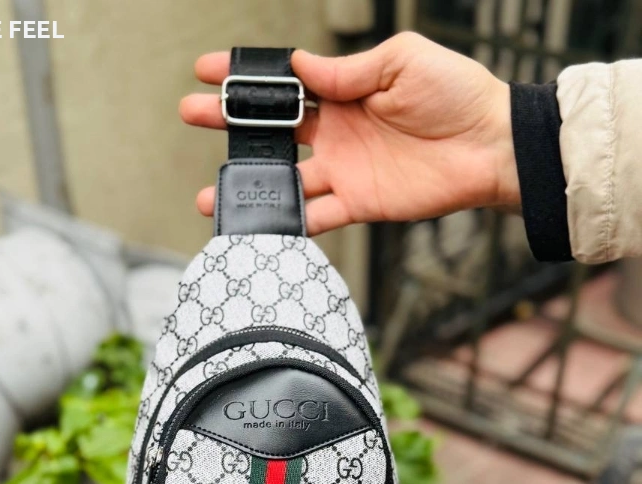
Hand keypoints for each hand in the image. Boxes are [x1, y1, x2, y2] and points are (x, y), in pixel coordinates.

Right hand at [180, 33, 519, 234]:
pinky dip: (288, 222)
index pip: (284, 85)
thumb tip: (301, 70)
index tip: (207, 71)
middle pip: (272, 130)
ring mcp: (344, 170)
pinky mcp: (358, 203)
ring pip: (285, 180)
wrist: (489, 146)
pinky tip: (259, 224)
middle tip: (193, 116)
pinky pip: (315, 216)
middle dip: (230, 123)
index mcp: (344, 92)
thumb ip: (349, 71)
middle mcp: (337, 132)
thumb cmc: (456, 94)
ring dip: (249, 186)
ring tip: (212, 194)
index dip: (246, 78)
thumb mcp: (401, 61)